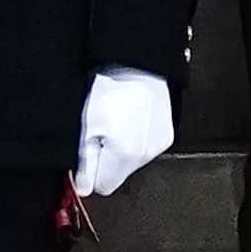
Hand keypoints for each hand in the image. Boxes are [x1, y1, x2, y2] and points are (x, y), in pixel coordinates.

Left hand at [75, 67, 172, 196]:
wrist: (138, 64)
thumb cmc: (110, 87)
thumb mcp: (88, 122)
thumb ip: (85, 160)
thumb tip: (83, 188)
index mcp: (123, 156)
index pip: (103, 187)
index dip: (92, 171)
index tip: (88, 152)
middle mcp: (144, 157)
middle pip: (118, 174)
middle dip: (108, 158)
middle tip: (102, 130)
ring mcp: (158, 147)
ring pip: (132, 161)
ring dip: (123, 148)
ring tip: (118, 120)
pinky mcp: (166, 136)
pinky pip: (147, 148)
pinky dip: (138, 139)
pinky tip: (132, 118)